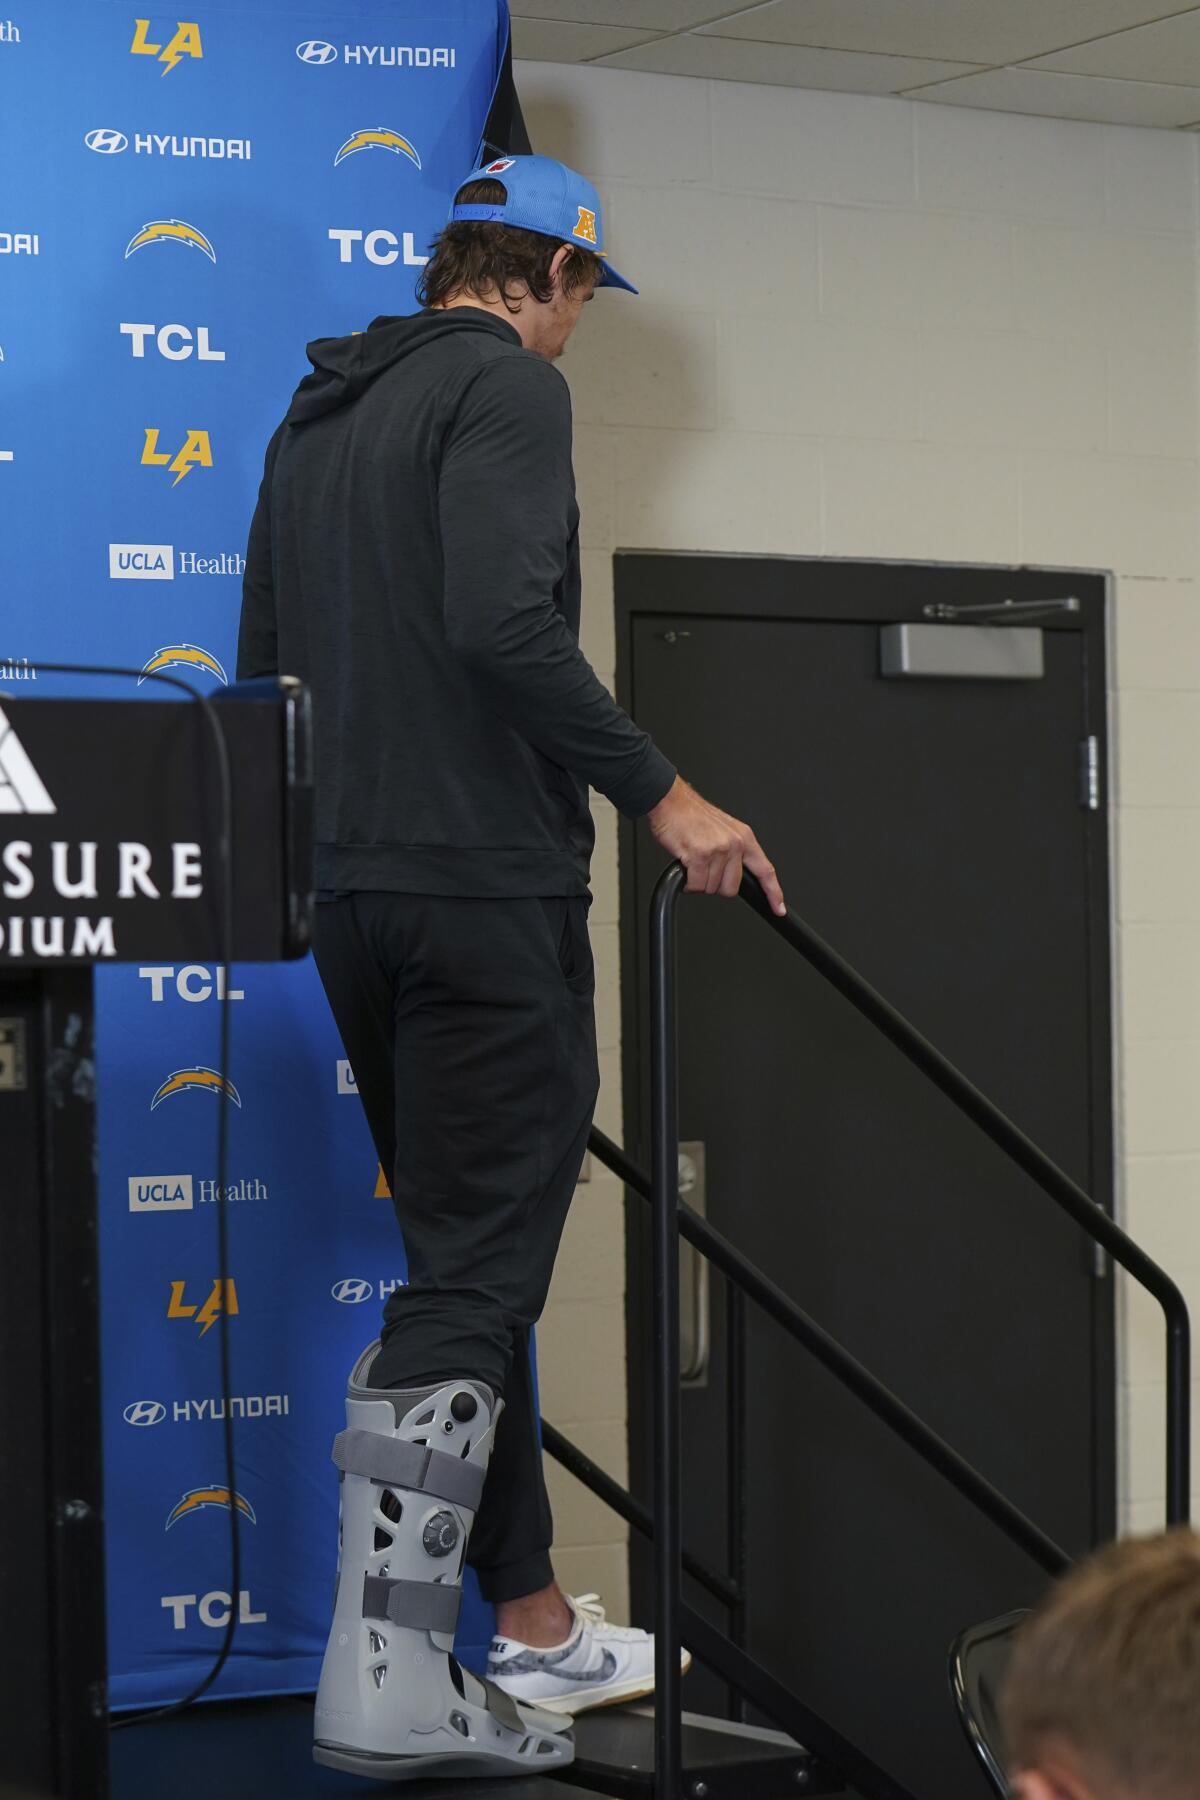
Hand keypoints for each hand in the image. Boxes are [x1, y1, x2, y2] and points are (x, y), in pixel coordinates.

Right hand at [645, 776, 786, 915]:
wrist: (670, 801)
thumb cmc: (691, 815)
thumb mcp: (724, 829)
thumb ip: (734, 851)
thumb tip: (734, 872)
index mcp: (744, 837)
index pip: (765, 870)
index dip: (773, 892)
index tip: (778, 907)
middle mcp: (735, 843)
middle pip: (731, 888)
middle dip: (716, 885)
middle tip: (705, 870)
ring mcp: (718, 850)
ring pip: (711, 888)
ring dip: (699, 881)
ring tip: (693, 861)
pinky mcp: (700, 855)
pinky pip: (696, 885)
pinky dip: (688, 883)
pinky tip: (686, 867)